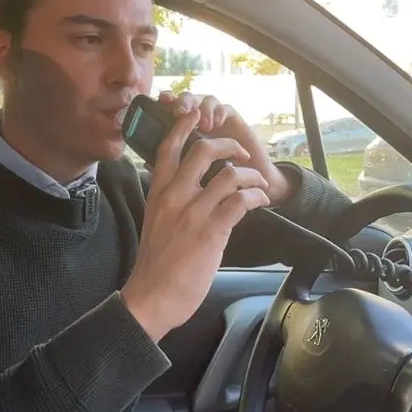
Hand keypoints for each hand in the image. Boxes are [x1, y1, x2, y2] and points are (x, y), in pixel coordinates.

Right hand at [121, 108, 272, 340]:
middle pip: (204, 150)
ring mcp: (193, 213)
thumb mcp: (155, 221)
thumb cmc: (155, 264)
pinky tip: (259, 202)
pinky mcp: (212, 232)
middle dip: (229, 145)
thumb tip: (192, 191)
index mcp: (158, 192)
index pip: (169, 147)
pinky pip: (241, 202)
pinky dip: (256, 197)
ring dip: (251, 176)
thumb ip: (170, 201)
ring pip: (229, 175)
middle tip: (243, 154)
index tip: (198, 114)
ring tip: (259, 184)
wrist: (151, 297)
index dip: (184, 124)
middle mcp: (174, 196)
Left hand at [157, 90, 295, 202]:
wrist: (251, 192)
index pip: (170, 110)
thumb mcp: (190, 182)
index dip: (165, 102)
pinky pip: (225, 108)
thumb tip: (146, 161)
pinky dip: (219, 112)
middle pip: (187, 100)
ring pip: (205, 100)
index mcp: (184, 135)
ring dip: (202, 108)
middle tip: (179, 111)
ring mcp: (218, 123)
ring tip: (202, 123)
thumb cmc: (218, 188)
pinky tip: (216, 122)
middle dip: (181, 101)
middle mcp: (199, 125)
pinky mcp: (235, 123)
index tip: (158, 103)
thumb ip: (170, 171)